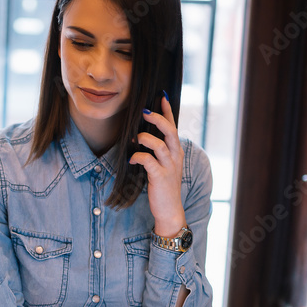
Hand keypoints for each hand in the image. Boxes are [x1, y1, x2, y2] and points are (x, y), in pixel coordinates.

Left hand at [129, 93, 186, 236]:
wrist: (170, 210)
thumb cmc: (163, 187)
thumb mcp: (163, 165)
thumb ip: (157, 151)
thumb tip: (142, 135)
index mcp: (176, 151)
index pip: (174, 126)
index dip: (168, 111)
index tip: (161, 96)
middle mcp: (175, 156)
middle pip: (170, 131)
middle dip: (158, 118)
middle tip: (145, 111)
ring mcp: (169, 167)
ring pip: (159, 144)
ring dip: (145, 138)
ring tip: (135, 138)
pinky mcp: (160, 177)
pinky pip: (148, 161)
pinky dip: (138, 157)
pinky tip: (131, 159)